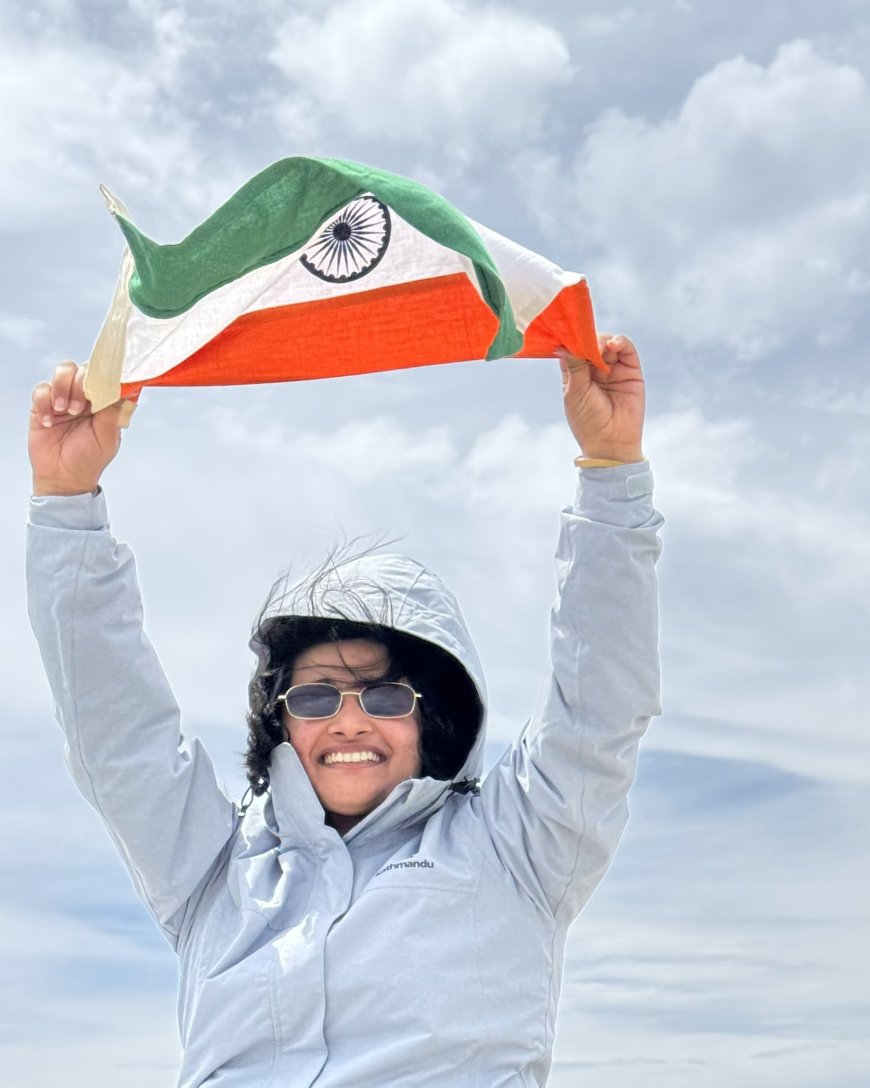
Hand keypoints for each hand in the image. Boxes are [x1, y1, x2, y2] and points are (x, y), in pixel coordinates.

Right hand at [29, 362, 125, 495]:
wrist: (65, 478)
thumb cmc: (90, 458)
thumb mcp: (108, 436)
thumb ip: (114, 411)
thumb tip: (124, 389)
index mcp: (104, 401)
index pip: (106, 375)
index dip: (105, 373)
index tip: (104, 382)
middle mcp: (84, 395)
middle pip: (83, 368)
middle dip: (82, 383)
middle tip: (79, 407)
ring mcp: (63, 398)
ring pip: (63, 371)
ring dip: (63, 388)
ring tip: (65, 411)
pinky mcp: (42, 405)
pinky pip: (41, 390)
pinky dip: (44, 403)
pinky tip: (50, 422)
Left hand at [556, 333, 644, 462]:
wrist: (611, 442)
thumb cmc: (588, 421)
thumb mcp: (575, 393)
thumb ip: (574, 367)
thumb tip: (563, 344)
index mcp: (576, 374)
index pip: (573, 349)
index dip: (572, 340)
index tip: (570, 334)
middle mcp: (594, 369)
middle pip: (591, 343)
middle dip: (588, 339)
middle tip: (587, 342)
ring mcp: (613, 368)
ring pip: (608, 343)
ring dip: (603, 339)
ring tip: (600, 347)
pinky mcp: (631, 370)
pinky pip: (626, 349)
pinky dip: (620, 342)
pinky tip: (613, 344)